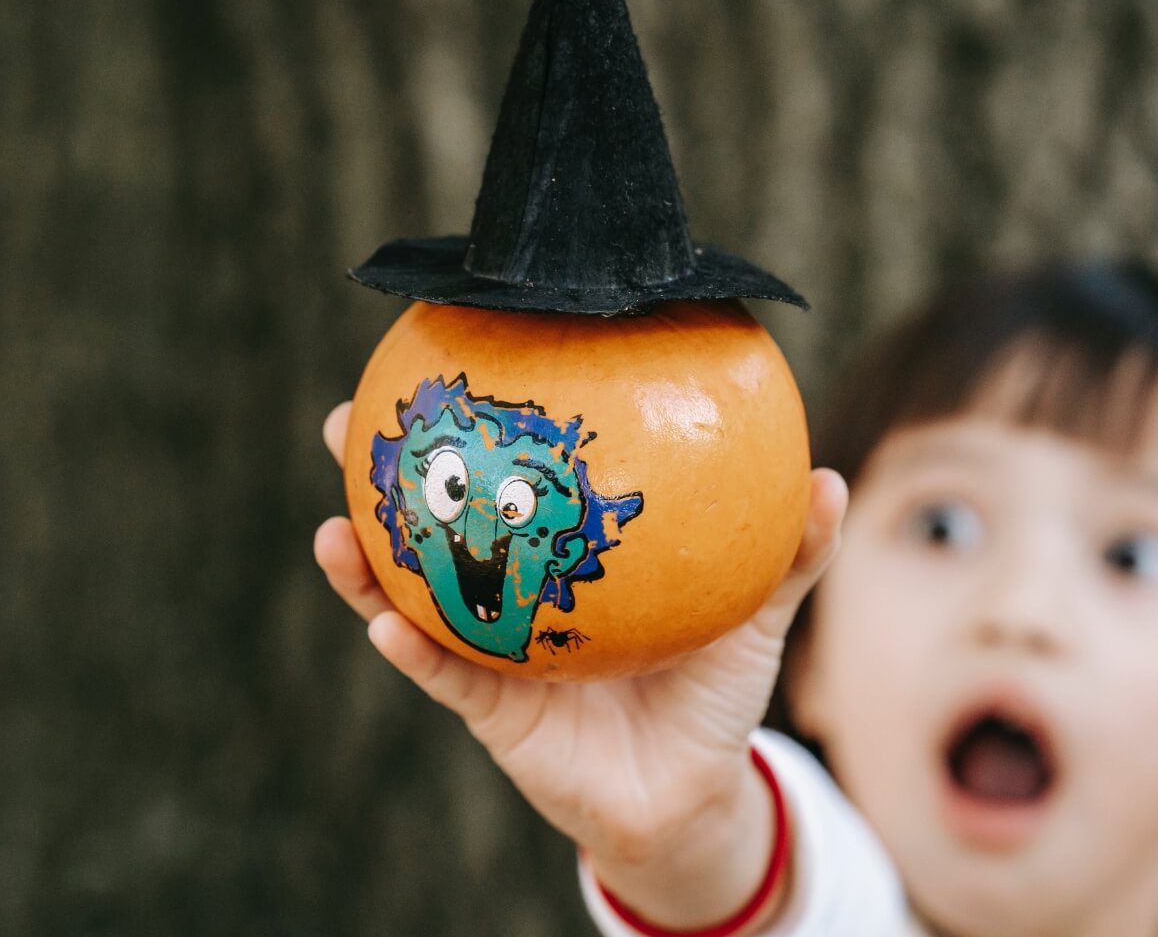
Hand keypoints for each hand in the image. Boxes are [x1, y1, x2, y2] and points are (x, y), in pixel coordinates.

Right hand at [315, 400, 847, 929]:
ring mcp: (490, 651)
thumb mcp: (753, 613)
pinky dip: (413, 650)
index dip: (469, 427)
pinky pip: (445, 677)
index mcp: (559, 557)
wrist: (693, 793)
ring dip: (364, 568)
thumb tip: (826, 476)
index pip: (506, 478)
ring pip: (412, 599)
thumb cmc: (713, 691)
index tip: (429, 364)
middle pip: (432, 525)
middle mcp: (511, 596)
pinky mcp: (491, 714)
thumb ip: (787, 550)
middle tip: (344, 423)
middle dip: (381, 478)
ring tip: (331, 527)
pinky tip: (384, 623)